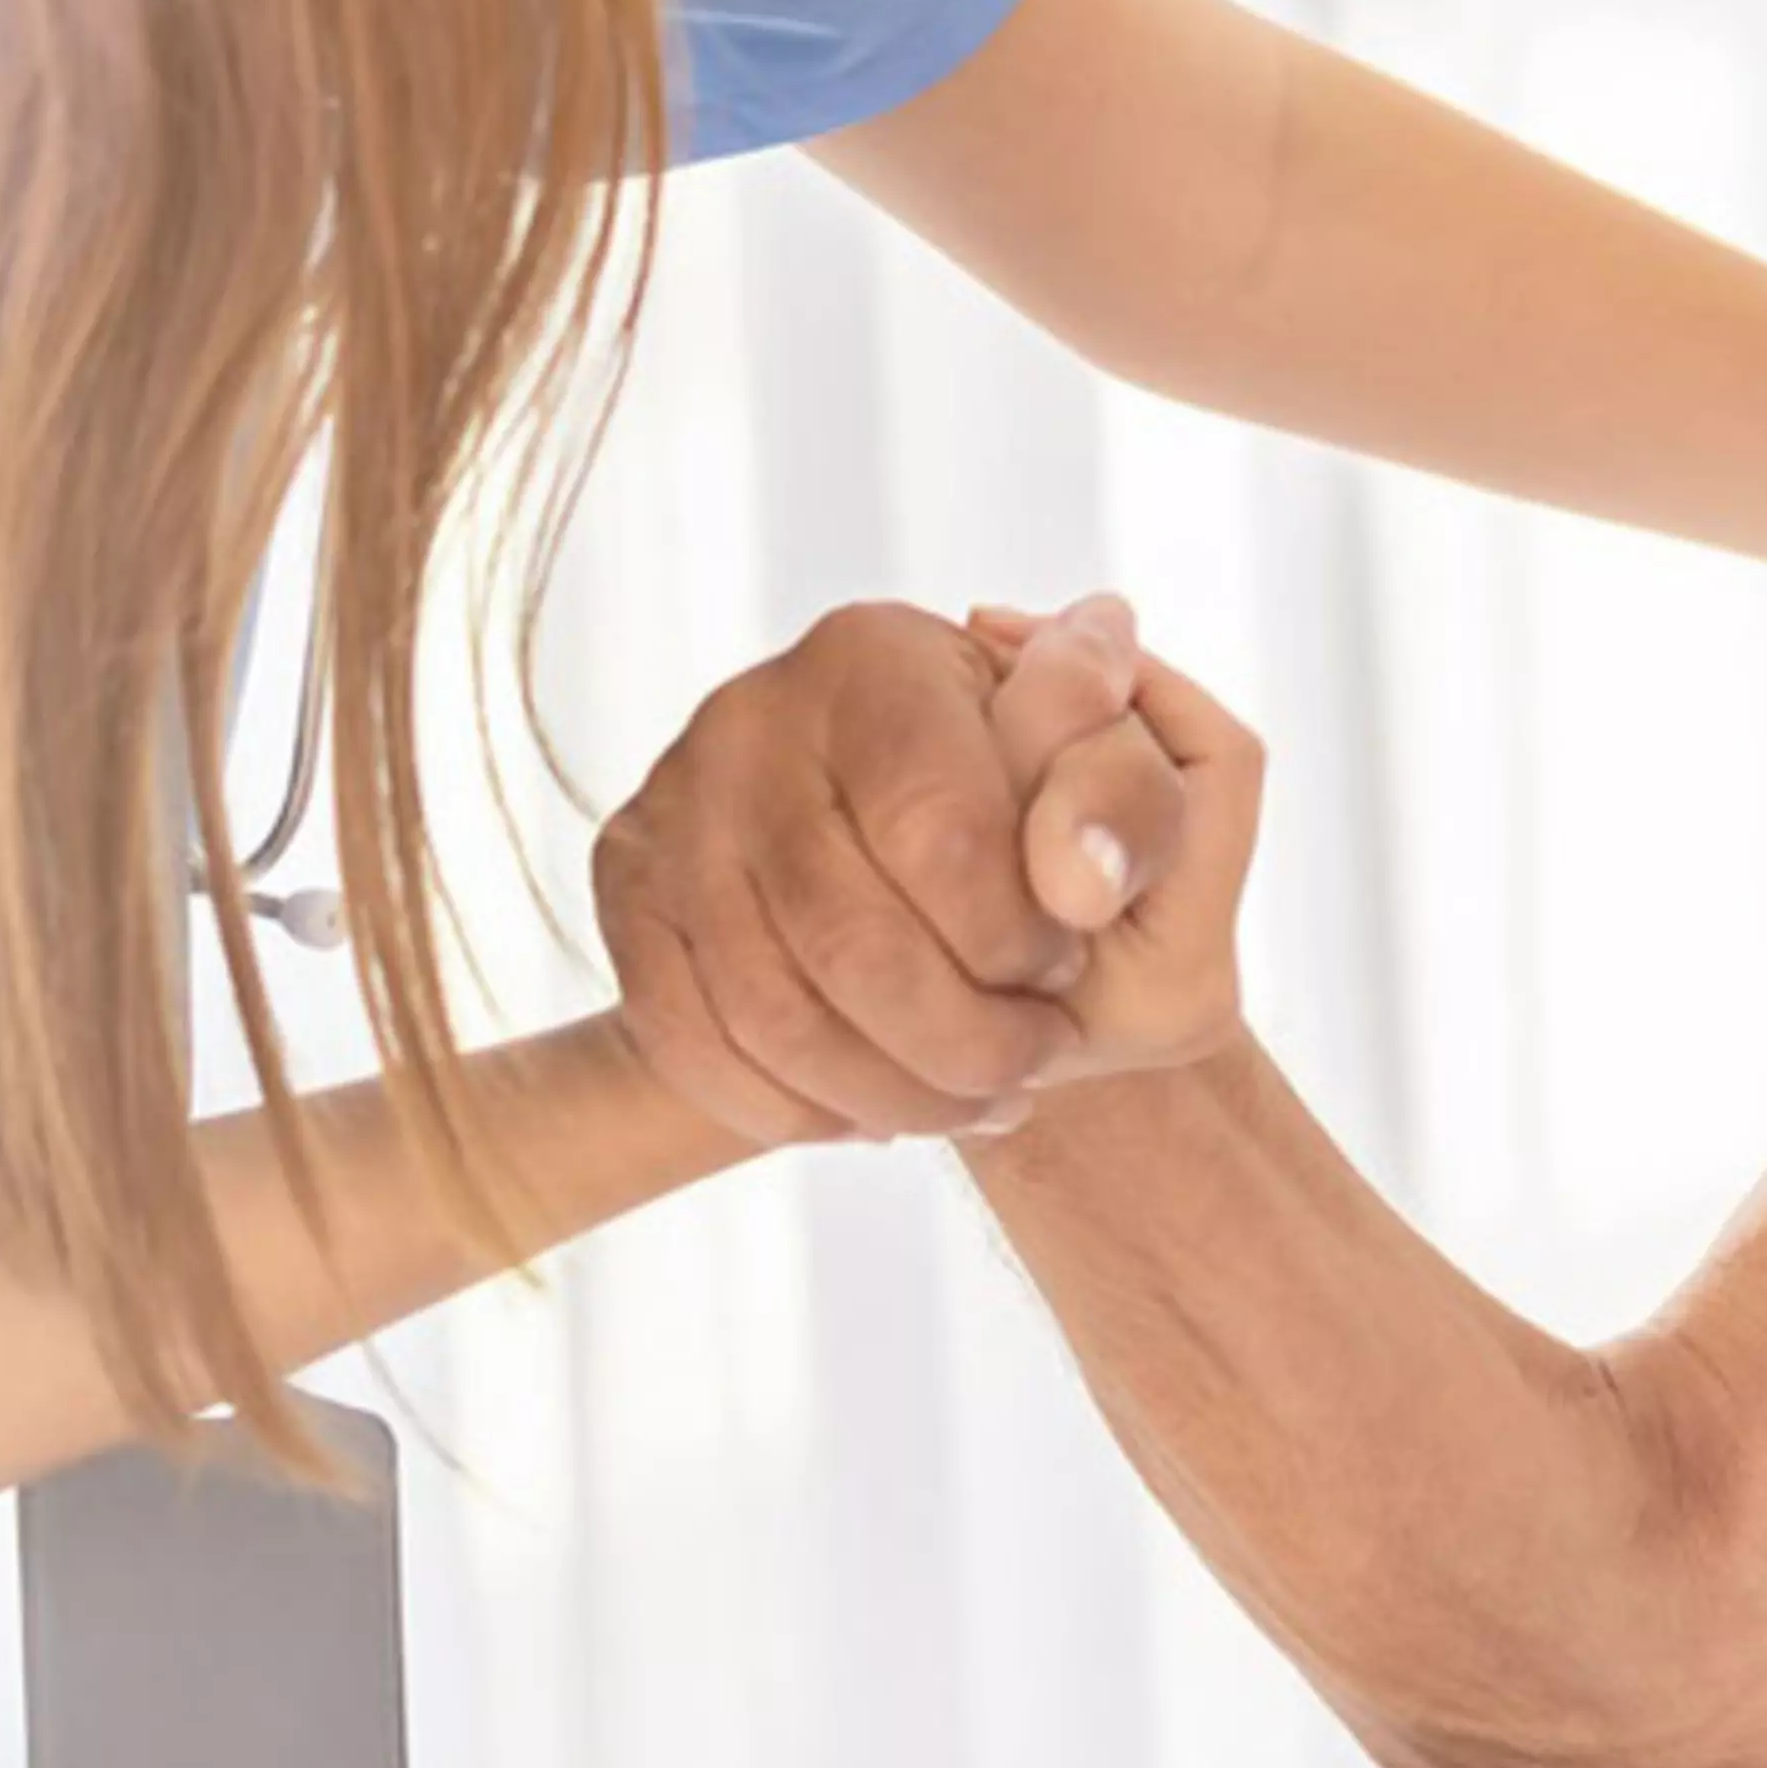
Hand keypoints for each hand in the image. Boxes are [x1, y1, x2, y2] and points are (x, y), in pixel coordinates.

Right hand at [591, 598, 1232, 1146]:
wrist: (903, 816)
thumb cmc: (1040, 793)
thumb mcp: (1133, 770)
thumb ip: (1140, 794)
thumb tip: (1083, 875)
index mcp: (878, 658)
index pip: (939, 831)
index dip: (1016, 937)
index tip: (1065, 963)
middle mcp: (751, 716)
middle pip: (846, 939)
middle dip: (963, 1039)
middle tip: (1034, 1061)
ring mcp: (671, 805)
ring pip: (767, 1011)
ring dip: (891, 1094)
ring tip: (975, 1101)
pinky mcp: (626, 889)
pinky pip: (690, 1042)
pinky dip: (796, 1107)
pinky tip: (878, 1109)